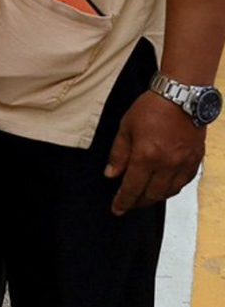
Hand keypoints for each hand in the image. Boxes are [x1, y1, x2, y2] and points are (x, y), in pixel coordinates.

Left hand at [106, 90, 204, 215]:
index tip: (117, 209)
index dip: (123, 201)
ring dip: (155, 197)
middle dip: (138, 202)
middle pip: (152, 194)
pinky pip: (184, 182)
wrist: (182, 96)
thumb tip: (111, 174)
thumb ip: (118, 154)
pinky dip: (172, 188)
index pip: (132, 187)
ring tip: (144, 197)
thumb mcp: (125, 128)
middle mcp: (167, 164)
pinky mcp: (196, 160)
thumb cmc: (151, 108)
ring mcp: (184, 163)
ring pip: (169, 191)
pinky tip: (163, 186)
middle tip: (128, 204)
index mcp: (146, 156)